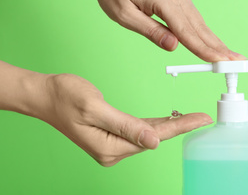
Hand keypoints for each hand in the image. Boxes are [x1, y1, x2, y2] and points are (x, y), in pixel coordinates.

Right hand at [38, 73, 212, 166]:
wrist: (45, 96)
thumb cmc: (65, 97)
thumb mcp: (94, 107)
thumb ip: (125, 125)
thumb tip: (154, 141)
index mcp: (109, 147)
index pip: (152, 136)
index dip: (179, 127)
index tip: (201, 119)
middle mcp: (111, 151)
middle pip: (153, 138)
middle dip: (179, 127)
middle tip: (202, 117)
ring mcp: (110, 146)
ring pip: (146, 135)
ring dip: (168, 127)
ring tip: (190, 117)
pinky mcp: (109, 137)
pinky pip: (137, 131)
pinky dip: (153, 125)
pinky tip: (165, 120)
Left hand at [91, 0, 245, 61]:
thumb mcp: (125, 16)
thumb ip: (150, 31)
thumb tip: (174, 47)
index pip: (186, 31)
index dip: (203, 49)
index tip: (219, 61)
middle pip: (199, 26)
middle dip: (218, 46)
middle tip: (237, 62)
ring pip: (199, 22)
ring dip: (214, 40)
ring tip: (230, 55)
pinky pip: (193, 16)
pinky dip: (203, 31)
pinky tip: (212, 42)